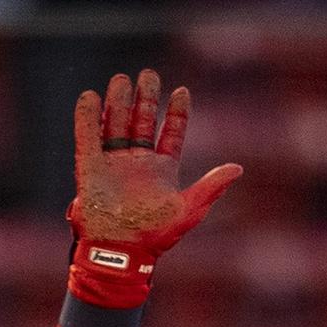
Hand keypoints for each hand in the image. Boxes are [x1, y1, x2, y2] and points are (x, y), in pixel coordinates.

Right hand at [68, 69, 240, 297]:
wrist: (120, 252)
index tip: (182, 91)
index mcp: (162, 171)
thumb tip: (238, 168)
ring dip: (118, 101)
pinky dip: (87, 117)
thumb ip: (211, 187)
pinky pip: (87, 137)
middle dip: (146, 98)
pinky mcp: (89, 167)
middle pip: (142, 121)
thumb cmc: (155, 236)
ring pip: (116, 123)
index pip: (171, 133)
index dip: (177, 112)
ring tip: (122, 80)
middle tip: (149, 75)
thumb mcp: (188, 210)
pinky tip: (91, 97)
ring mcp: (113, 163)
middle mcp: (138, 163)